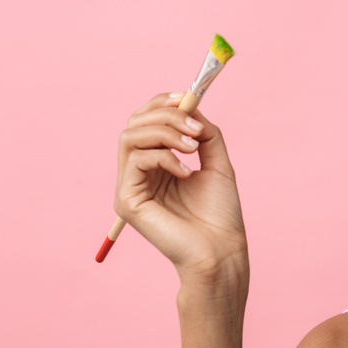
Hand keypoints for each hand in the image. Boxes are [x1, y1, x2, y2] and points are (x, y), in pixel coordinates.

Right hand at [113, 92, 247, 280]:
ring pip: (130, 136)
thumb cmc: (220, 214)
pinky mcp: (126, 201)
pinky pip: (136, 160)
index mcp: (157, 164)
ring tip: (193, 148)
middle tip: (195, 128)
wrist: (221, 250)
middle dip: (166, 115)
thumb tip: (191, 105)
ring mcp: (129, 187)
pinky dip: (164, 157)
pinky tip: (187, 173)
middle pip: (134, 123)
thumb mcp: (216, 162)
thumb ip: (203, 133)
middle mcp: (138, 174)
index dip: (163, 104)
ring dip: (165, 132)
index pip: (146, 121)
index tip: (188, 96)